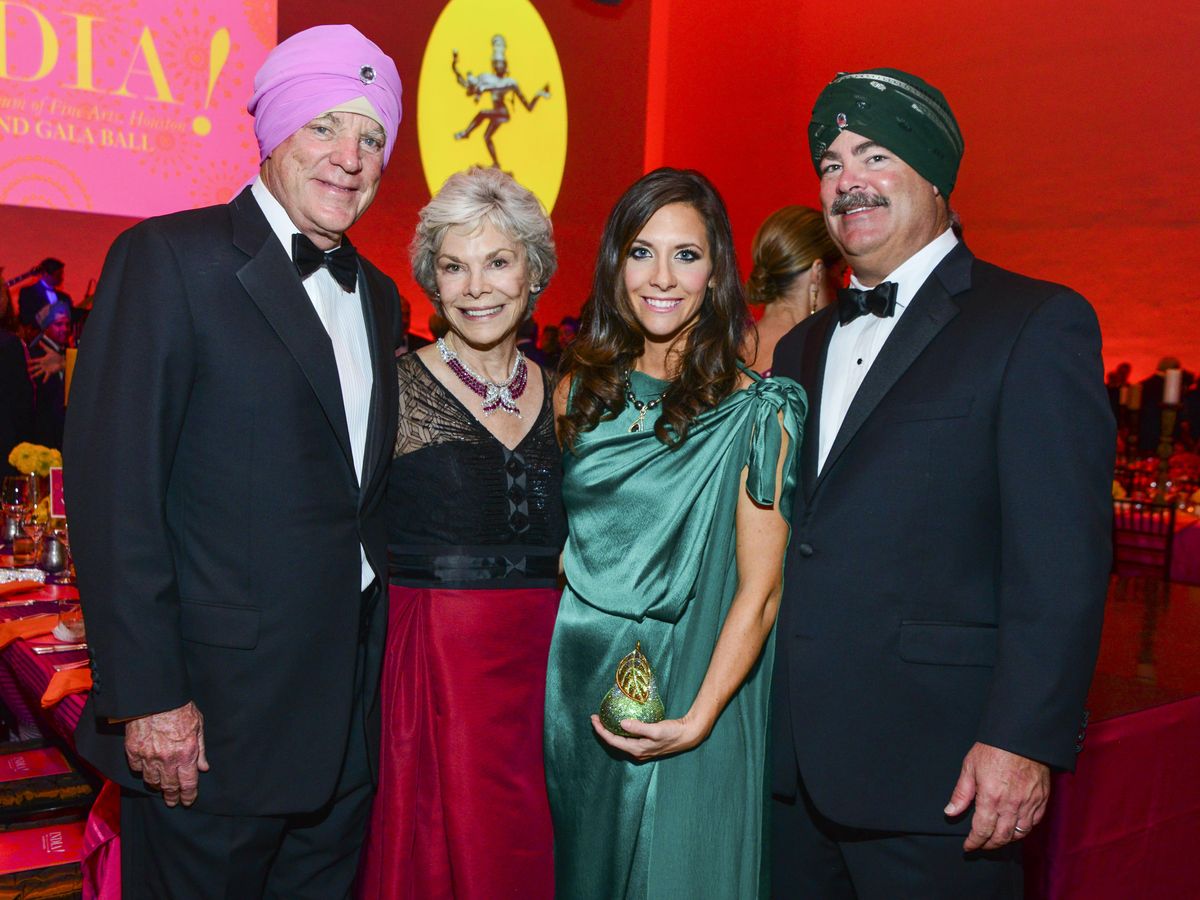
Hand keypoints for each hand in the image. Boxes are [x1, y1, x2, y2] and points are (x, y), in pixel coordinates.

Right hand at [28, 349, 63, 381]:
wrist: (62, 361)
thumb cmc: (56, 356)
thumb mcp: (50, 351)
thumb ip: (44, 346)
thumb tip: (39, 341)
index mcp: (42, 360)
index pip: (35, 361)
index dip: (31, 361)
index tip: (27, 362)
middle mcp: (43, 365)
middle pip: (36, 367)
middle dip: (31, 369)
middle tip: (27, 371)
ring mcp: (46, 369)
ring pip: (39, 372)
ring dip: (35, 375)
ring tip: (31, 377)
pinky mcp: (50, 372)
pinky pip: (47, 376)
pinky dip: (45, 379)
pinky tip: (43, 382)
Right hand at [125, 701, 208, 806]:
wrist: (155, 697)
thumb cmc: (180, 708)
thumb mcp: (198, 726)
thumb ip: (201, 749)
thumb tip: (204, 768)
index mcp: (186, 753)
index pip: (188, 783)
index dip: (188, 796)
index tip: (187, 801)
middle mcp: (166, 759)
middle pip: (169, 786)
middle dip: (172, 796)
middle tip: (173, 801)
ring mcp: (148, 757)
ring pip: (151, 781)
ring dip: (157, 785)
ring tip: (161, 787)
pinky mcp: (133, 751)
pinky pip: (136, 769)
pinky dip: (142, 772)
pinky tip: (146, 771)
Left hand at [589, 713, 705, 761]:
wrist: (687, 736)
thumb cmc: (672, 732)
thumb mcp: (655, 729)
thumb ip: (638, 727)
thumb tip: (622, 723)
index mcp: (637, 749)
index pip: (613, 741)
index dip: (601, 731)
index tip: (594, 719)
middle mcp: (637, 752)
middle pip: (614, 742)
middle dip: (603, 731)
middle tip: (595, 718)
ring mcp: (641, 750)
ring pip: (620, 742)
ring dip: (610, 731)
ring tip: (603, 721)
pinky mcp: (645, 745)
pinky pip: (626, 740)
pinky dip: (619, 732)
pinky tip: (619, 724)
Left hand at [944, 742, 1049, 850]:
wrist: (1021, 736)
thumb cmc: (994, 748)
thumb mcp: (970, 767)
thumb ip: (961, 793)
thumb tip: (950, 812)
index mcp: (991, 798)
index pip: (982, 830)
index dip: (974, 842)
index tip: (968, 846)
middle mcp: (1011, 805)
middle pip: (1001, 837)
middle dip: (989, 845)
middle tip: (981, 845)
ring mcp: (1029, 803)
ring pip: (1019, 833)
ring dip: (1007, 840)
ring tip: (996, 838)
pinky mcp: (1042, 799)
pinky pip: (1034, 823)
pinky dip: (1024, 830)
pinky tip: (1015, 828)